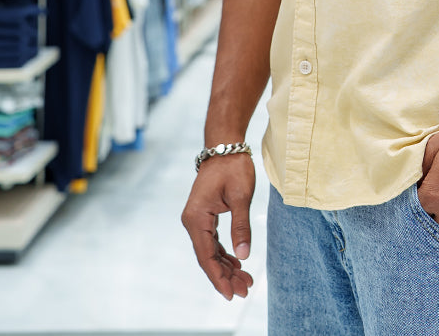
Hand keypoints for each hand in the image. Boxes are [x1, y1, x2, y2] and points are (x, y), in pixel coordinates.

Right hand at [181, 154, 255, 299]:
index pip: (206, 256)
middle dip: (226, 276)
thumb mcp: (241, 196)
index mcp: (196, 218)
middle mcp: (192, 221)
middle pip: (208, 257)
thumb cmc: (233, 167)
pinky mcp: (204, 216)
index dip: (218, 277)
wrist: (225, 145)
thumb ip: (241, 226)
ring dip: (226, 266)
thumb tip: (243, 256)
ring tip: (245, 280)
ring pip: (210, 251)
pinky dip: (225, 253)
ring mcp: (197, 219)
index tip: (231, 294)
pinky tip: (237, 263)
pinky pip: (213, 241)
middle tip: (245, 289)